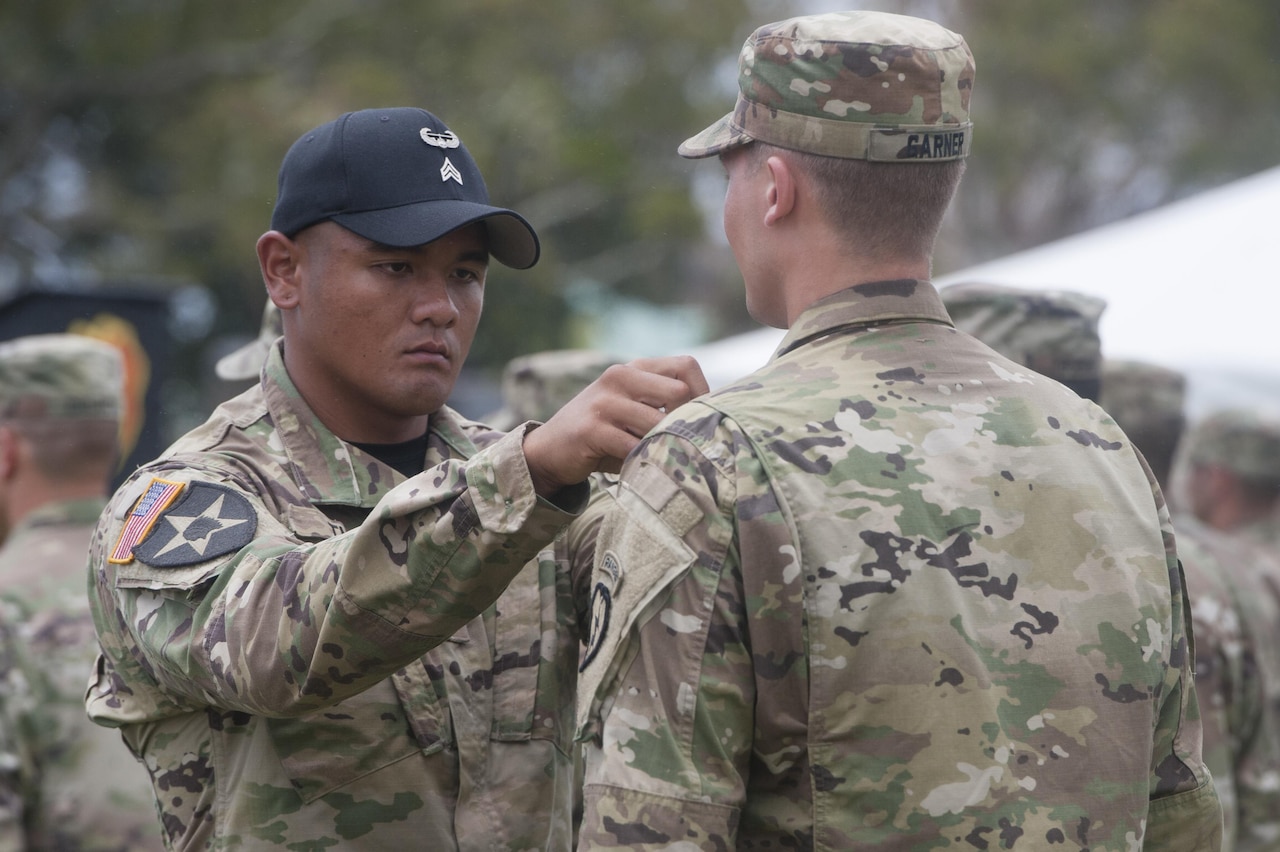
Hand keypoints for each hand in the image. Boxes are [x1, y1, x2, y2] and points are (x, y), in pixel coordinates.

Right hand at [521, 355, 707, 496]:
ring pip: (657, 423)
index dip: (703, 394)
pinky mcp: (591, 428)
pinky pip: (632, 446)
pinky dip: (643, 461)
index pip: (686, 366)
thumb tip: (715, 422)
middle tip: (684, 447)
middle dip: (686, 423)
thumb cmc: (604, 435)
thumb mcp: (634, 411)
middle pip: (678, 393)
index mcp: (634, 368)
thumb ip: (664, 409)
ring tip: (664, 462)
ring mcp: (604, 401)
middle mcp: (620, 377)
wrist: (550, 450)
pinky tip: (641, 469)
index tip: (700, 422)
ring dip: (665, 447)